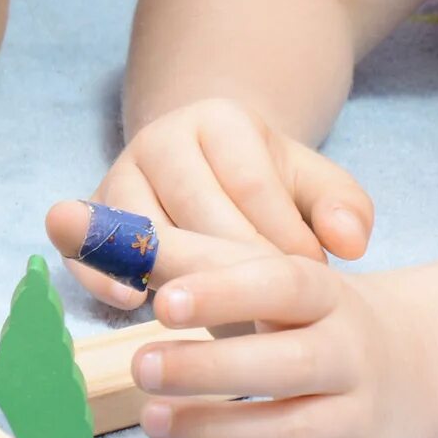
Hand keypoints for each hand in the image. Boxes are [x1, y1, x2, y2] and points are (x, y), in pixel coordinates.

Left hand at [46, 200, 431, 437]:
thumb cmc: (293, 311)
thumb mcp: (242, 268)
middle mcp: (351, 353)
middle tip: (142, 366)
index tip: (163, 302)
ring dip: (218, 428)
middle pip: (289, 363)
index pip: (281, 284)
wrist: (406, 367)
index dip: (223, 293)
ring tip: (153, 419)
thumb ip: (157, 246)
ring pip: (294, 430)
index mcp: (322, 291)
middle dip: (211, 369)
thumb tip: (60, 218)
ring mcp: (360, 419)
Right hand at [78, 98, 371, 305]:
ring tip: (210, 317)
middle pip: (195, 205)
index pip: (250, 184)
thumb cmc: (270, 189)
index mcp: (220, 121)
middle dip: (234, 264)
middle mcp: (161, 139)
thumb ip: (344, 208)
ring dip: (175, 275)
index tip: (311, 280)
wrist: (206, 174)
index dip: (282, 237)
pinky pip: (87, 245)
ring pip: (142, 227)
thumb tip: (350, 244)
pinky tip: (132, 306)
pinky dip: (103, 275)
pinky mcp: (95, 215)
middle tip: (268, 315)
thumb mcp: (315, 186)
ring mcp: (120, 175)